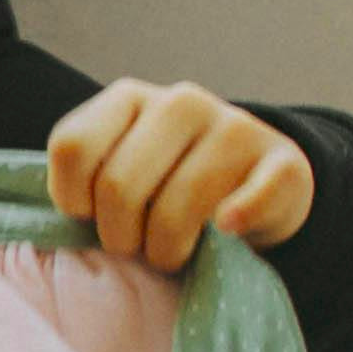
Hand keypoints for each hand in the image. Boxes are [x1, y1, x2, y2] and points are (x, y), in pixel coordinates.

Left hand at [41, 80, 313, 274]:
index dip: (73, 199)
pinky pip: (248, 203)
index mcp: (129, 98)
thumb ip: (88, 179)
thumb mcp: (122, 167)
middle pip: (118, 187)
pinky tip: (226, 230)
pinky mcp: (284, 164)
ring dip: (165, 252)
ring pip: (173, 210)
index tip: (90, 217)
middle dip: (120, 237)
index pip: (72, 147)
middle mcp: (180, 102)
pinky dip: (234, 225)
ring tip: (169, 254)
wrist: (260, 181)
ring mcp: (235, 128)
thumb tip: (67, 215)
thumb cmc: (170, 184)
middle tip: (135, 247)